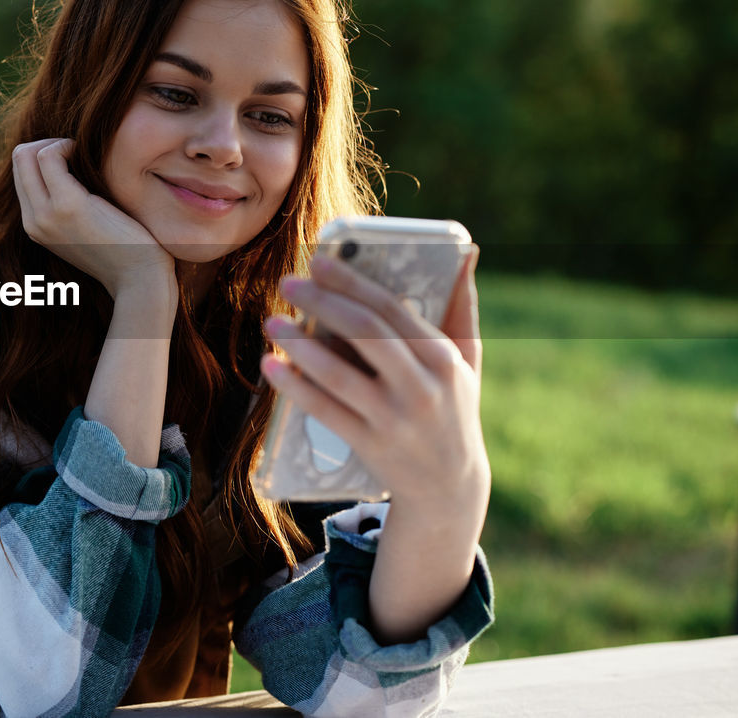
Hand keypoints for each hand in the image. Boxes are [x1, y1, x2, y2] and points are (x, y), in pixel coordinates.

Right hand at [12, 138, 174, 300]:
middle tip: (77, 152)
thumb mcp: (85, 227)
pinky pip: (49, 156)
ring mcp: (47, 214)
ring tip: (82, 155)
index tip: (74, 159)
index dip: (44, 154)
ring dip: (56, 143)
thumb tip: (70, 166)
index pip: (21, 172)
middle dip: (47, 143)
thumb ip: (68, 205)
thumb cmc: (123, 248)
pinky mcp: (68, 205)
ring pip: (27, 154)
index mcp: (35, 226)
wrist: (139, 278)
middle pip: (19, 159)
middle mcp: (34, 221)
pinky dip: (66, 145)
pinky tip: (88, 157)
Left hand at [260, 247, 488, 512]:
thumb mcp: (467, 360)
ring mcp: (394, 418)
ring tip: (271, 322)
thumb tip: (465, 252)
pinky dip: (295, 387)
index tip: (319, 261)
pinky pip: (325, 410)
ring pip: (339, 374)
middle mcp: (421, 386)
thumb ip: (462, 307)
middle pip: (364, 333)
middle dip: (322, 303)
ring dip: (300, 345)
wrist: (449, 487)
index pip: (392, 309)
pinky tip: (270, 366)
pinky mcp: (369, 444)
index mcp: (443, 358)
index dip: (352, 282)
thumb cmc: (453, 407)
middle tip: (287, 283)